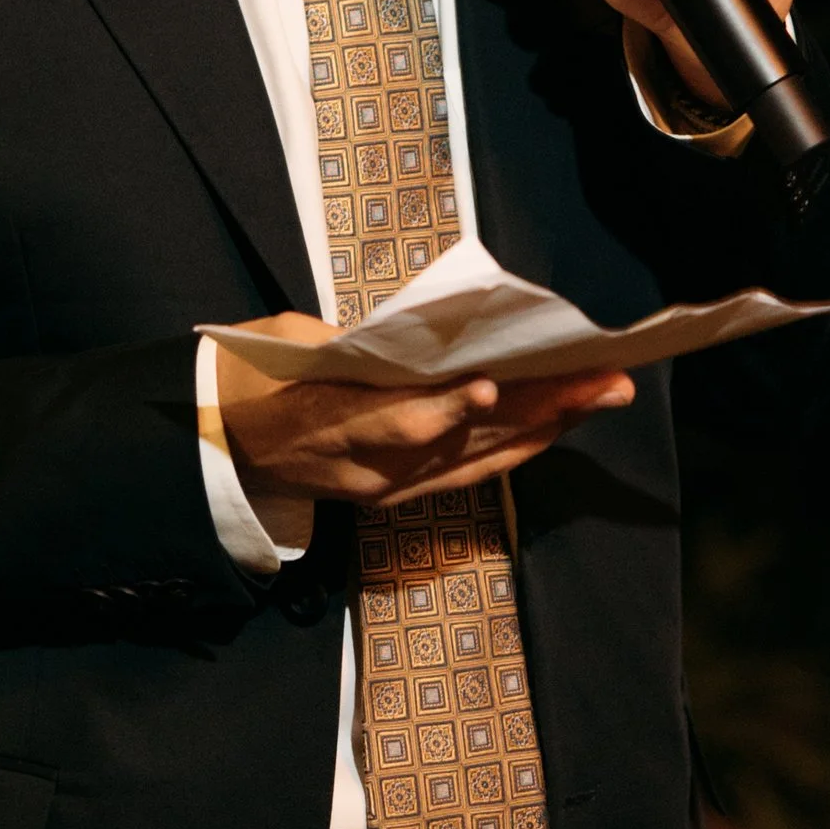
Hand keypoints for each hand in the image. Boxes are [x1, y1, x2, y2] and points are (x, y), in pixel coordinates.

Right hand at [215, 311, 637, 510]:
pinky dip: (518, 446)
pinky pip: (472, 473)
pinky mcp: (402, 496)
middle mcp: (372, 468)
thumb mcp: (294, 341)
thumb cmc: (258, 375)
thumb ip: (362, 345)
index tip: (489, 386)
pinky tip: (562, 423)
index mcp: (331, 423)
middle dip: (542, 408)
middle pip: (466, 438)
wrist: (224, 448)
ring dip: (549, 425)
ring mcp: (392, 488)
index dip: (446, 409)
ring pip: (481, 458)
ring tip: (604, 393)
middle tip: (605, 379)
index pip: (397, 420)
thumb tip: (431, 332)